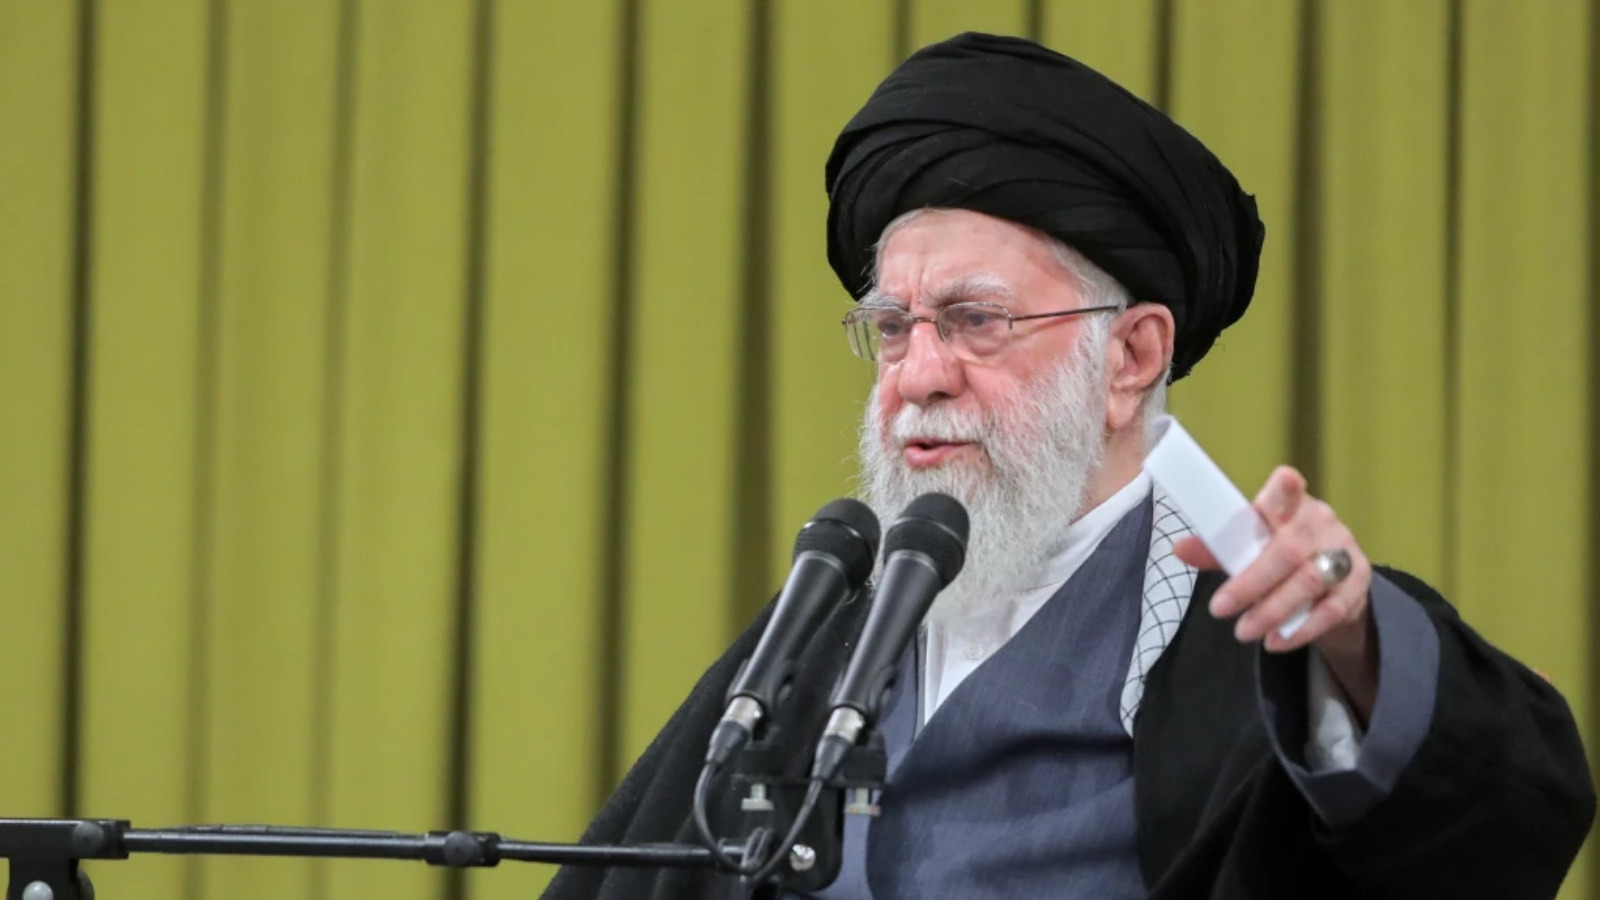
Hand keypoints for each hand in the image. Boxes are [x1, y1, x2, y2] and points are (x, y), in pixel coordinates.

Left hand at [1173, 466, 1378, 718]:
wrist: (1333, 584)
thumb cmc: (1279, 555)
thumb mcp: (1249, 547)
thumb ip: (1218, 548)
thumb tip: (1179, 548)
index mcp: (1291, 505)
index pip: (1288, 492)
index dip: (1287, 489)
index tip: (1286, 480)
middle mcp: (1321, 523)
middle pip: (1288, 550)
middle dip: (1251, 583)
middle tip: (1219, 609)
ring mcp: (1343, 552)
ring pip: (1309, 581)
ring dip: (1272, 610)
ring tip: (1244, 632)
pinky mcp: (1358, 584)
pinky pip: (1330, 610)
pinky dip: (1301, 629)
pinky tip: (1276, 642)